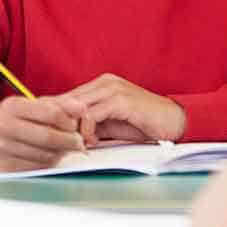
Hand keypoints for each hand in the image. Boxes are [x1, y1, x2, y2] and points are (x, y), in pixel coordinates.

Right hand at [0, 95, 85, 170]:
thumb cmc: (14, 119)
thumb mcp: (32, 105)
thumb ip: (59, 105)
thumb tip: (82, 109)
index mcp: (11, 106)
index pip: (51, 112)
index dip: (69, 121)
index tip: (76, 126)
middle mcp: (2, 126)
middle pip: (48, 137)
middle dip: (69, 141)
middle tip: (78, 142)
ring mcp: (0, 147)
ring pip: (44, 155)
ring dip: (60, 154)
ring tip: (62, 148)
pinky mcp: (2, 166)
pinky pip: (35, 167)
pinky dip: (47, 163)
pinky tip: (49, 156)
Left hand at [62, 74, 185, 143]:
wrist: (174, 122)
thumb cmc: (142, 124)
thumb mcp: (109, 123)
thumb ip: (89, 122)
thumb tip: (63, 131)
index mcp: (100, 84)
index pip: (67, 97)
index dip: (56, 116)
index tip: (52, 134)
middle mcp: (104, 82)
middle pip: (68, 100)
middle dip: (60, 123)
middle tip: (61, 141)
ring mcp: (113, 89)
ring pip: (77, 107)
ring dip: (74, 128)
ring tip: (79, 143)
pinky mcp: (121, 100)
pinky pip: (91, 115)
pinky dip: (87, 131)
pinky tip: (92, 142)